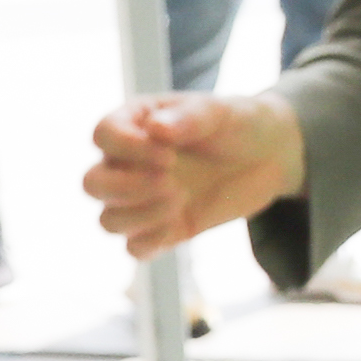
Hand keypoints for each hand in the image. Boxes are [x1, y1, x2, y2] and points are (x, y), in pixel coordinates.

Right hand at [83, 91, 302, 255]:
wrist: (268, 155)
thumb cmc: (237, 124)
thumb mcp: (220, 112)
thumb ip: (189, 118)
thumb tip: (155, 129)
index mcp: (134, 123)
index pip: (102, 135)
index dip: (127, 150)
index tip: (168, 155)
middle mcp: (129, 162)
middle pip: (92, 184)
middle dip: (125, 188)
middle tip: (170, 182)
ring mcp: (143, 198)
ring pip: (108, 221)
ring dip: (139, 216)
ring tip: (179, 198)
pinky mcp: (163, 228)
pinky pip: (135, 248)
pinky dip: (152, 242)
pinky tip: (180, 222)